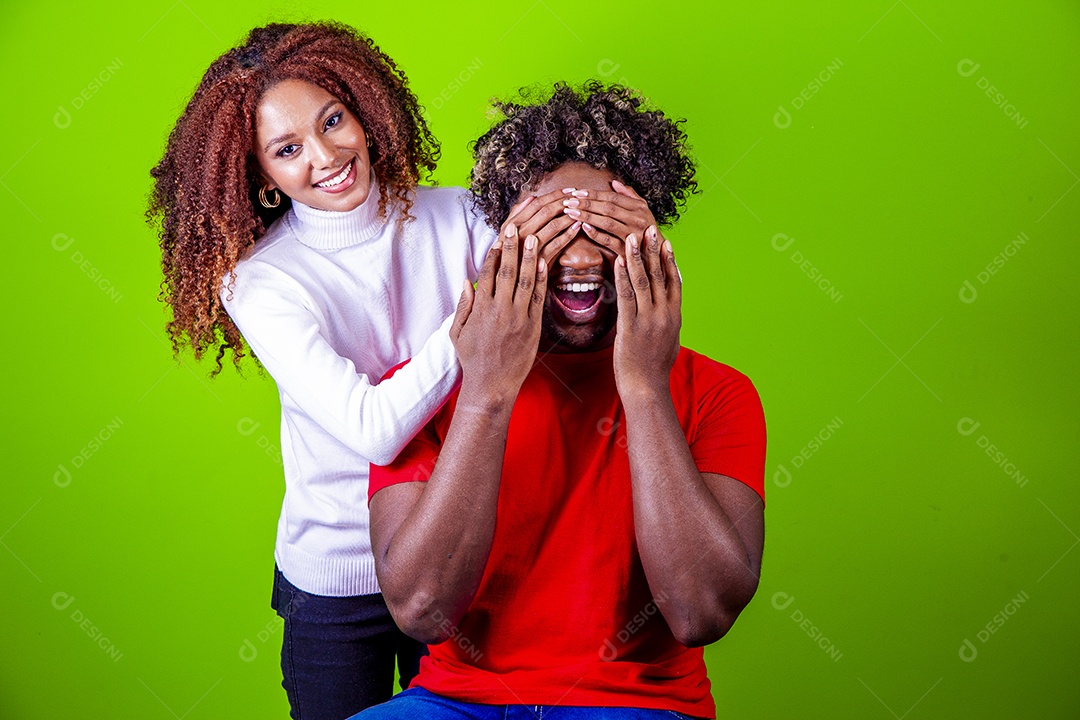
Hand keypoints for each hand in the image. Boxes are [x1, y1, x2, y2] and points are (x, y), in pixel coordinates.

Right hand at [450, 222, 546, 407]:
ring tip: (535, 237)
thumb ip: (463, 305)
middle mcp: (499, 310)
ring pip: (525, 281)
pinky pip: (539, 298)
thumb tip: (466, 281)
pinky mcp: (533, 327)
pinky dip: (542, 279)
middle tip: (518, 227)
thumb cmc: (473, 359)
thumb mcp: (458, 333)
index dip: (494, 254)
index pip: (487, 274)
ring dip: (531, 257)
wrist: (492, 385)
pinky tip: (545, 263)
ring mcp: (518, 318)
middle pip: (507, 272)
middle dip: (512, 247)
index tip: (499, 237)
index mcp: (480, 309)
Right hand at [499, 190, 581, 267]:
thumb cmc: (505, 254)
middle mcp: (520, 233)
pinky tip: (577, 228)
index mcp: (513, 224)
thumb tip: (532, 197)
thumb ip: (516, 214)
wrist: (503, 280)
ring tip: (581, 211)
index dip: (555, 195)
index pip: (537, 203)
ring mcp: (530, 247)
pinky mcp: (539, 260)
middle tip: (579, 198)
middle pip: (546, 211)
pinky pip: (557, 245)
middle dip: (565, 202)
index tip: (569, 190)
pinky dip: (569, 235)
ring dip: (569, 217)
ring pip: (553, 226)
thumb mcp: (504, 232)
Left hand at [560, 180, 655, 256]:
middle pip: (608, 208)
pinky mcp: (626, 251)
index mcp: (639, 208)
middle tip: (569, 201)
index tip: (577, 192)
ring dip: (587, 216)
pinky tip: (583, 227)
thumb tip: (614, 182)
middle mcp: (637, 220)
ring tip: (571, 212)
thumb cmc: (646, 229)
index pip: (613, 197)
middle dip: (587, 204)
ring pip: (606, 223)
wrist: (656, 254)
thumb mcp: (643, 209)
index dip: (594, 194)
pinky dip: (595, 233)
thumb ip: (629, 195)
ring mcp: (632, 236)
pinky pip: (608, 241)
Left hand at [612, 225, 680, 399]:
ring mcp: (649, 319)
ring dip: (637, 255)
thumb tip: (667, 308)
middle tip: (649, 227)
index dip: (669, 258)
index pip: (674, 280)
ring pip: (643, 281)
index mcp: (675, 315)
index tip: (665, 239)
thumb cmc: (654, 367)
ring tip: (631, 235)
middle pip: (660, 275)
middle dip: (653, 249)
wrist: (646, 389)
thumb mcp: (668, 340)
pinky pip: (626, 296)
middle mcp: (665, 314)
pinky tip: (618, 260)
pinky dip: (622, 275)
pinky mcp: (631, 327)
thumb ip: (668, 321)